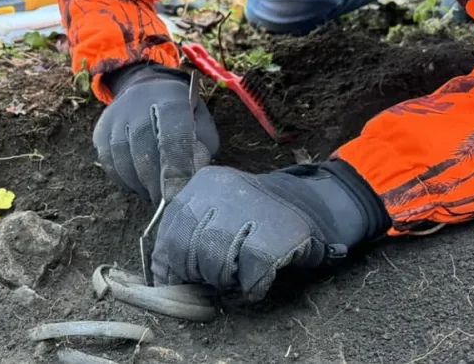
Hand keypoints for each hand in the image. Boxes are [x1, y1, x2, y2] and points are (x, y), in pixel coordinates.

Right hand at [93, 63, 218, 204]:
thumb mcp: (200, 122)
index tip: (179, 194)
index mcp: (169, 97)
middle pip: (144, 149)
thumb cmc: (181, 113)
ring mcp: (114, 117)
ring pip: (123, 158)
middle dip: (157, 182)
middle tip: (167, 201)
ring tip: (154, 195)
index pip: (172, 135)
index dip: (177, 168)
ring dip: (140, 184)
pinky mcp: (100, 131)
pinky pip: (109, 163)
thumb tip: (191, 177)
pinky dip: (125, 181)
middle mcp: (137, 102)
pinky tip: (139, 186)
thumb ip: (201, 146)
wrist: (147, 89)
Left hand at [151, 160, 390, 300]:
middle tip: (214, 280)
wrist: (312, 206)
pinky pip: (249, 278)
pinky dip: (250, 290)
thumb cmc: (254, 219)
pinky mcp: (278, 235)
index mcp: (203, 184)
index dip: (168, 264)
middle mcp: (225, 191)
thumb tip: (162, 277)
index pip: (169, 232)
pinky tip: (256, 284)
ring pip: (215, 265)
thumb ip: (187, 234)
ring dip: (224, 284)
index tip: (175, 280)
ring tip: (236, 280)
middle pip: (188, 250)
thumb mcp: (216, 212)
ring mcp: (253, 210)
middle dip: (197, 275)